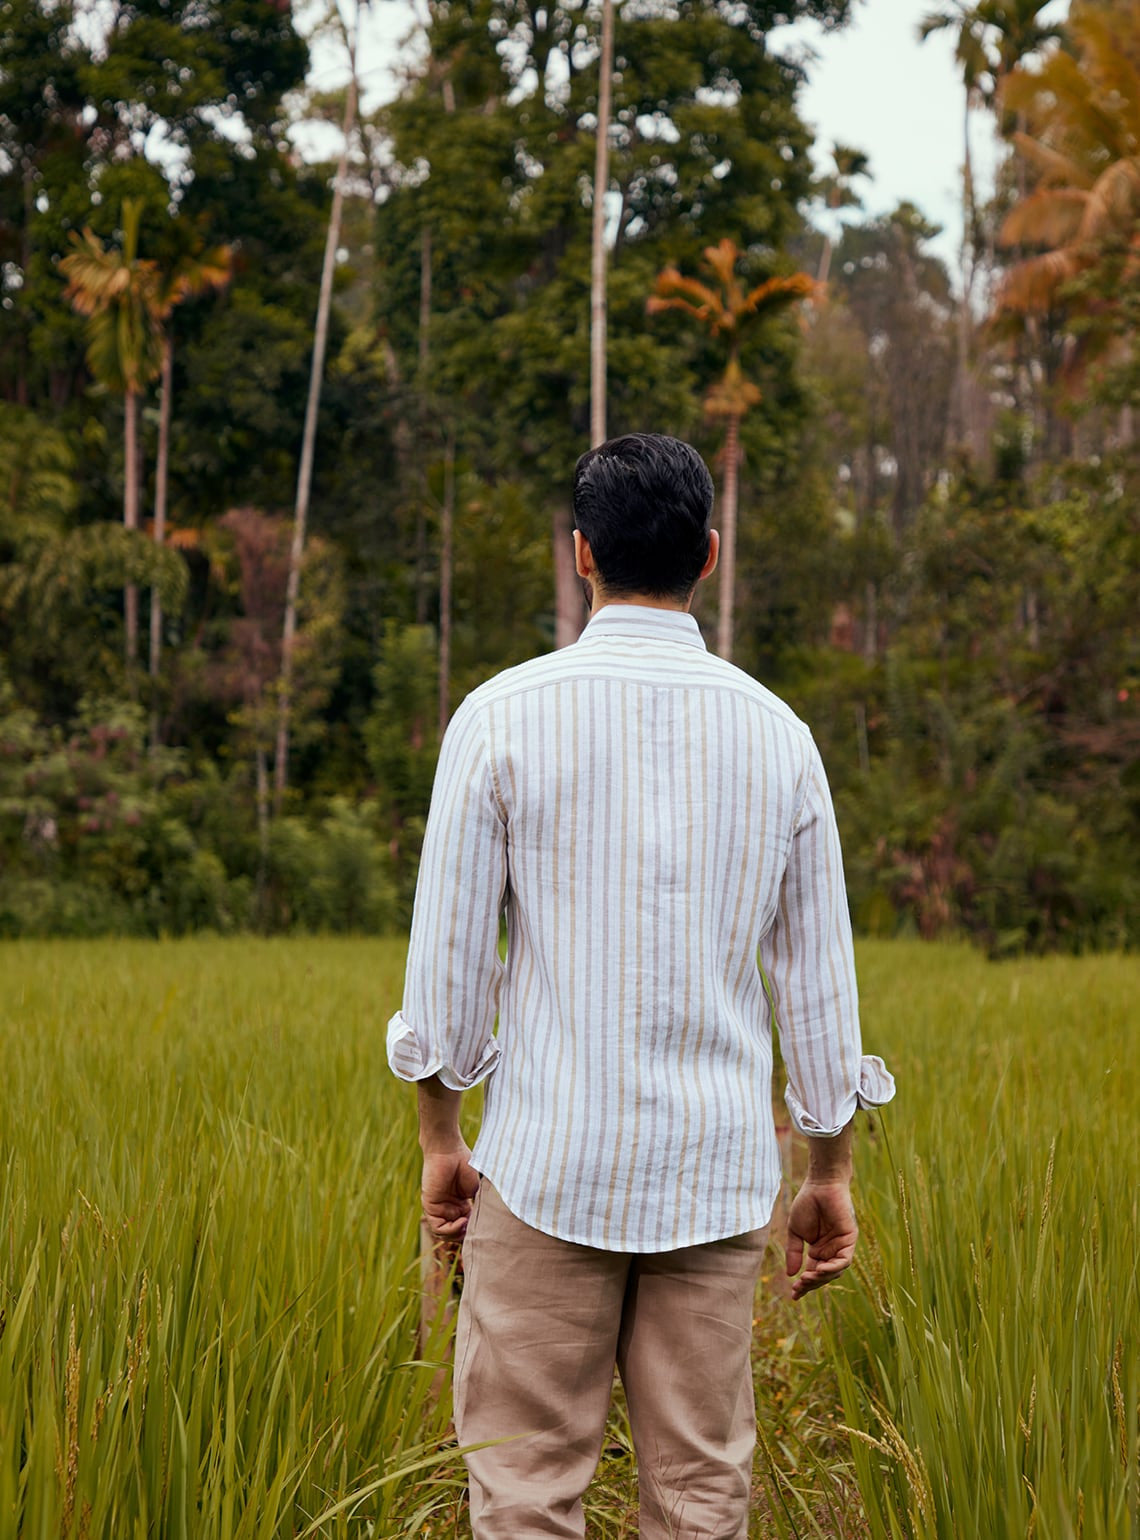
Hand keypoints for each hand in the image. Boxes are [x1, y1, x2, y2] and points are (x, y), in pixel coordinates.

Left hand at [421, 1146, 479, 1241]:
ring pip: (446, 1235)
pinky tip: (462, 1221)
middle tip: (478, 1231)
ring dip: (458, 1234)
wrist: (449, 1151)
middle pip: (457, 1234)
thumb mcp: (478, 1188)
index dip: (475, 1231)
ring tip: (468, 1224)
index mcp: (461, 1206)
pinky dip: (450, 1230)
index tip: (487, 1229)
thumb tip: (492, 1222)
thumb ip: (481, 1205)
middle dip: (467, 1236)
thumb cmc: (466, 1164)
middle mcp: (450, 1209)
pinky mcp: (430, 1207)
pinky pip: (438, 1228)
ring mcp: (440, 1209)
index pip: (467, 1228)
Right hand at [784, 1178, 857, 1299]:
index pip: (813, 1273)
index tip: (793, 1295)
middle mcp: (831, 1251)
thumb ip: (794, 1252)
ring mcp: (841, 1246)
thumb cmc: (807, 1204)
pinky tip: (820, 1269)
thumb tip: (790, 1274)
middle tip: (798, 1288)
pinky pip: (844, 1260)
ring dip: (821, 1278)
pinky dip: (833, 1268)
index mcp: (819, 1250)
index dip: (804, 1285)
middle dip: (811, 1284)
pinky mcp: (850, 1240)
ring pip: (834, 1272)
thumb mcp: (796, 1232)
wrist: (819, 1184)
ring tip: (806, 1278)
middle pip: (823, 1276)